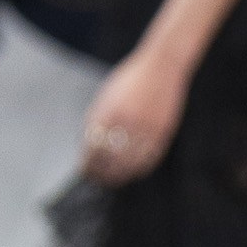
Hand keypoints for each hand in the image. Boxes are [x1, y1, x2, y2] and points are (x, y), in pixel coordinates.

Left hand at [83, 45, 186, 182]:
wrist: (160, 68)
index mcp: (108, 112)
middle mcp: (125, 123)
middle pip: (110, 160)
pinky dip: (140, 169)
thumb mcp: (106, 96)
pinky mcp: (161, 133)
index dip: (88, 163)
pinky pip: (149, 159)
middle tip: (98, 179)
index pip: (93, 148)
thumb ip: (97, 119)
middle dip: (102, 173)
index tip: (85, 169)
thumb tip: (90, 146)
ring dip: (120, 175)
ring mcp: (145, 129)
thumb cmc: (130, 80)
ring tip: (114, 179)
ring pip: (129, 164)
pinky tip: (134, 172)